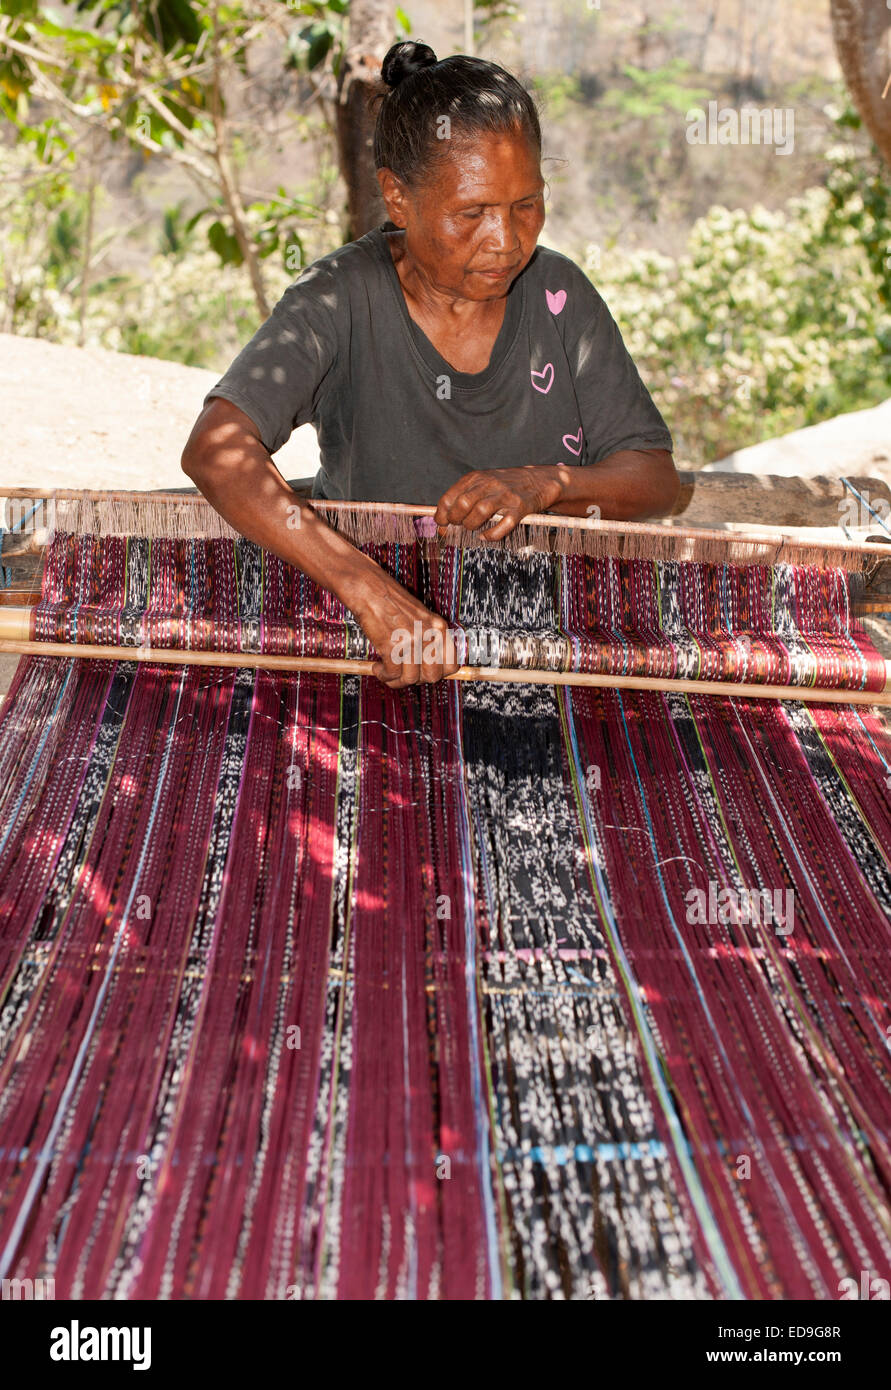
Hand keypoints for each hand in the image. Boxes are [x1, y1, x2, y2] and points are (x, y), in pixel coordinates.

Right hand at [349, 571, 459, 687]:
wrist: (369, 589)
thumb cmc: (390, 601)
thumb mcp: (419, 618)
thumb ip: (428, 638)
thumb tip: (430, 665)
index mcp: (438, 627)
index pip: (451, 664)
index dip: (439, 674)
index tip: (426, 674)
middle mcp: (428, 634)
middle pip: (432, 676)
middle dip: (417, 680)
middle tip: (404, 674)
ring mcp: (411, 640)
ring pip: (411, 678)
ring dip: (397, 681)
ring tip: (387, 673)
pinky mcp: (392, 646)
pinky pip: (392, 674)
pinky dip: (384, 675)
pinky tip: (378, 667)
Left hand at [434, 466, 563, 539]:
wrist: (539, 480)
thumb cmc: (505, 486)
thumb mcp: (483, 484)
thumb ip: (463, 498)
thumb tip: (441, 523)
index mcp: (477, 478)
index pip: (450, 496)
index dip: (442, 513)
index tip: (442, 523)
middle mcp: (490, 484)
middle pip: (463, 503)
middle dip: (456, 519)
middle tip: (460, 525)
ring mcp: (506, 496)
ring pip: (481, 511)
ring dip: (472, 525)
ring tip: (473, 528)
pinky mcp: (520, 508)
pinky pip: (503, 525)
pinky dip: (491, 534)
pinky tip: (486, 536)